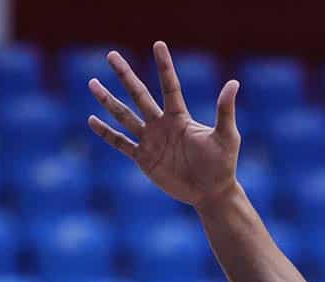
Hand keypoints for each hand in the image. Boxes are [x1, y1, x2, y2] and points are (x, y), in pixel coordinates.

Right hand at [87, 42, 242, 206]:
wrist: (211, 193)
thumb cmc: (222, 165)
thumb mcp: (226, 137)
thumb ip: (225, 110)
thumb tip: (233, 83)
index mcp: (180, 117)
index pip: (169, 86)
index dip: (164, 66)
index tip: (158, 44)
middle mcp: (162, 124)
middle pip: (139, 94)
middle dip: (125, 75)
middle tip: (111, 55)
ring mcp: (151, 141)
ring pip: (124, 115)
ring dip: (108, 100)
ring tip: (92, 83)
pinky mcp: (144, 159)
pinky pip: (121, 143)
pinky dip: (106, 132)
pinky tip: (91, 120)